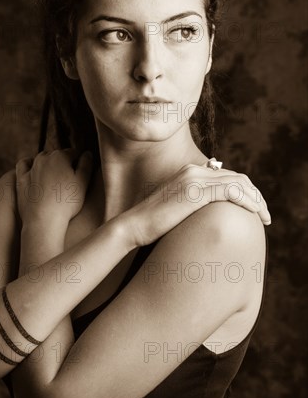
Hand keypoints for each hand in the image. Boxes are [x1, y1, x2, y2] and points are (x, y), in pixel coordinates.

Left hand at [15, 149, 92, 228]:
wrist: (44, 220)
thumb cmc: (66, 202)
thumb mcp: (83, 182)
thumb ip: (86, 164)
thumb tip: (87, 153)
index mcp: (61, 156)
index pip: (74, 153)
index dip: (80, 161)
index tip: (82, 172)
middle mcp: (44, 158)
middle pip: (58, 155)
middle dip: (64, 162)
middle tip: (70, 178)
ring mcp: (31, 167)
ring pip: (42, 158)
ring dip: (49, 163)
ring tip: (55, 178)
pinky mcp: (21, 178)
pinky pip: (24, 164)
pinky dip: (30, 164)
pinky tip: (34, 170)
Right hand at [123, 164, 270, 246]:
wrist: (133, 226)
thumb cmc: (152, 225)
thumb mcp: (176, 209)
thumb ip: (194, 205)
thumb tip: (211, 216)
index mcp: (189, 172)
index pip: (227, 176)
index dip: (246, 192)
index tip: (254, 210)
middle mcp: (193, 171)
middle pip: (237, 177)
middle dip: (256, 195)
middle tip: (265, 214)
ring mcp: (194, 179)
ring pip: (238, 182)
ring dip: (256, 199)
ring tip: (264, 217)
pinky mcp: (195, 191)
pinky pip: (231, 191)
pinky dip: (247, 201)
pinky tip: (254, 214)